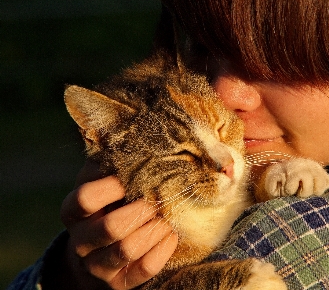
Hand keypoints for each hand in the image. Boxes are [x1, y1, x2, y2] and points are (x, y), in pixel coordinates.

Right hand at [60, 161, 177, 289]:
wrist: (96, 252)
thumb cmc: (105, 206)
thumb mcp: (100, 183)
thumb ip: (111, 164)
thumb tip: (133, 136)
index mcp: (72, 211)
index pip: (85, 198)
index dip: (111, 187)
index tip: (132, 179)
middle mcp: (81, 241)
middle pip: (111, 227)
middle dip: (141, 210)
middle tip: (158, 198)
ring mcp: (98, 265)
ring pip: (128, 249)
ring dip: (155, 228)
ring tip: (167, 215)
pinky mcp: (119, 283)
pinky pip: (145, 268)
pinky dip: (163, 248)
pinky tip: (171, 233)